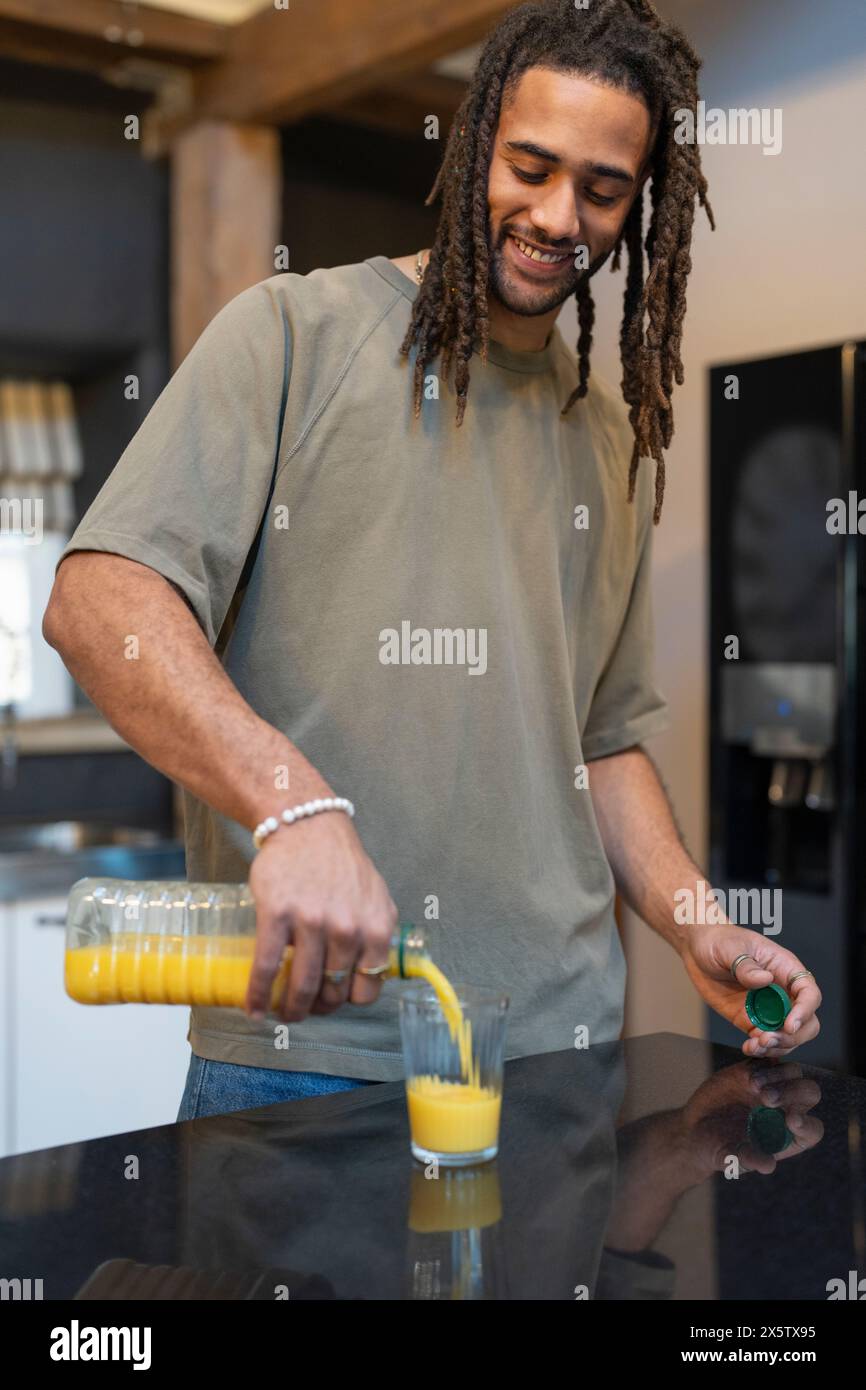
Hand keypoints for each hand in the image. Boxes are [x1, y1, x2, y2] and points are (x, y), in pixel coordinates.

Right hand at [245, 810, 397, 1022]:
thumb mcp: (375, 898)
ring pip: (302, 986)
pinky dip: (259, 994)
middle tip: (303, 1009)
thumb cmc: (339, 863)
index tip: (332, 1003)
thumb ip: (374, 934)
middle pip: (333, 992)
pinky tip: (254, 1007)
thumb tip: (368, 974)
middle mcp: (348, 929)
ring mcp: (312, 923)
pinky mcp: (277, 915)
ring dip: (290, 1010)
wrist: (306, 826)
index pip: (367, 989)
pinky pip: (268, 967)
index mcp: (377, 928)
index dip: (346, 1002)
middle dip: (317, 1009)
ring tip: (281, 1013)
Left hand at [679, 924, 821, 1057]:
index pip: (809, 993)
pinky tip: (749, 1047)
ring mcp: (768, 1008)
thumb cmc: (720, 940)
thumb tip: (764, 980)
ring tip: (755, 1044)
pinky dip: (760, 1049)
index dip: (805, 1010)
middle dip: (793, 1035)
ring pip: (788, 1036)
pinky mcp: (751, 1019)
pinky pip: (764, 1040)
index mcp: (785, 969)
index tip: (789, 1024)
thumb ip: (746, 965)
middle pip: (806, 1021)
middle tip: (769, 1038)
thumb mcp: (731, 948)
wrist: (698, 949)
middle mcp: (782, 991)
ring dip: (776, 1046)